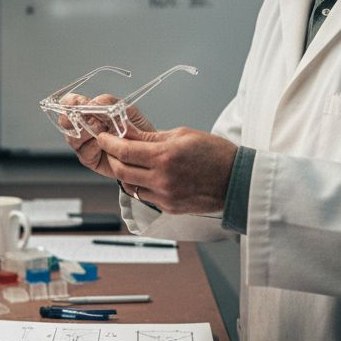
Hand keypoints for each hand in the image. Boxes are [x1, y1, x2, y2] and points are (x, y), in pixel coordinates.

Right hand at [56, 94, 154, 178]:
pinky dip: (93, 145)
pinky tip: (103, 143)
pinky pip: (84, 151)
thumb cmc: (137, 129)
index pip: (70, 103)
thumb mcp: (127, 110)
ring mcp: (83, 144)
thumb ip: (109, 103)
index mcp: (89, 111)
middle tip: (90, 117)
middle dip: (75, 118)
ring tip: (101, 129)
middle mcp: (82, 127)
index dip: (71, 102)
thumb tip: (92, 104)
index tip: (80, 103)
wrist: (149, 150)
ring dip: (86, 131)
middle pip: (65, 121)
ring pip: (72, 136)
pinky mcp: (89, 159)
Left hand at [93, 127, 236, 214]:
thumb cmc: (215, 154)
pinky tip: (143, 175)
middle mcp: (162, 179)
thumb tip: (129, 133)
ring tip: (127, 162)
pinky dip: (139, 185)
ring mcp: (165, 196)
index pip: (125, 151)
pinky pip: (144, 196)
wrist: (237, 180)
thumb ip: (152, 137)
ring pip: (129, 186)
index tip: (103, 136)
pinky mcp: (169, 207)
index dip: (109, 143)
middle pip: (120, 171)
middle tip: (110, 148)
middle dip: (111, 157)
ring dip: (123, 173)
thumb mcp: (183, 135)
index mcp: (165, 157)